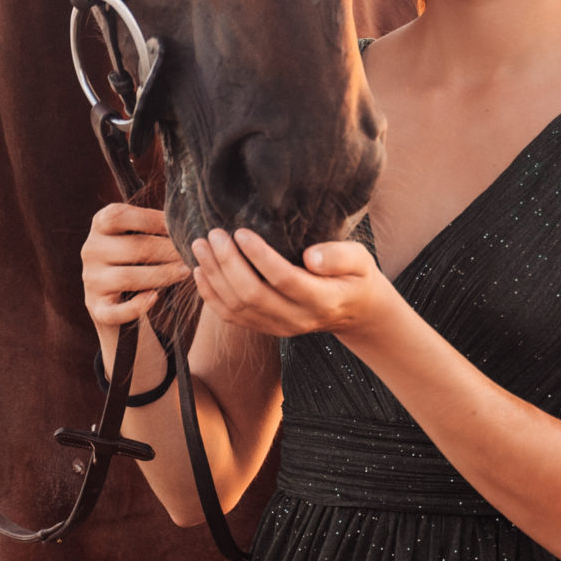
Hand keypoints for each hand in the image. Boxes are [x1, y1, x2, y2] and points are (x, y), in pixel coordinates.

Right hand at [80, 203, 189, 346]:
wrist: (117, 295)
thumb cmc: (136, 255)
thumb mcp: (138, 233)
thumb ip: (155, 225)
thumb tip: (188, 222)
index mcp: (100, 225)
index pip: (118, 216)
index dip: (151, 219)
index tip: (179, 226)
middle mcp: (91, 250)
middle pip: (132, 248)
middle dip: (167, 251)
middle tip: (191, 253)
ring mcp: (92, 280)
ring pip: (127, 277)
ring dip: (162, 275)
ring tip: (185, 272)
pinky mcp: (96, 307)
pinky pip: (114, 311)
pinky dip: (135, 306)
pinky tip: (154, 298)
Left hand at [192, 228, 398, 340]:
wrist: (353, 310)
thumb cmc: (355, 275)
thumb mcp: (360, 260)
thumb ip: (339, 256)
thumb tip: (310, 255)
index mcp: (323, 300)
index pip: (284, 279)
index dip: (259, 256)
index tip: (241, 232)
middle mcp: (297, 319)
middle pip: (253, 295)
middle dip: (227, 264)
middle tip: (214, 234)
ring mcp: (279, 327)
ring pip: (237, 307)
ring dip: (214, 277)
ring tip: (201, 246)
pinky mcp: (265, 328)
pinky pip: (231, 317)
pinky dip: (211, 295)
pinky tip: (200, 271)